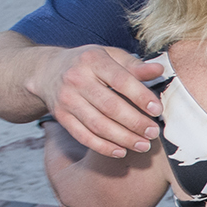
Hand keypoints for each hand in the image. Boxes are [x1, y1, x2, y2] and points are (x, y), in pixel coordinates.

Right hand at [38, 45, 165, 157]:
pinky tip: (121, 151)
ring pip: (97, 124)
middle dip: (134, 122)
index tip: (157, 110)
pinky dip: (103, 147)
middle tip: (153, 133)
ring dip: (122, 138)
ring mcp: (67, 99)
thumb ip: (134, 65)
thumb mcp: (109, 55)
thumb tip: (159, 70)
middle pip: (109, 106)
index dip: (140, 96)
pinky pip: (83, 136)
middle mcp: (77, 79)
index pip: (120, 80)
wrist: (47, 71)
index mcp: (93, 60)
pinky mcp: (61, 116)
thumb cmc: (88, 63)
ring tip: (142, 145)